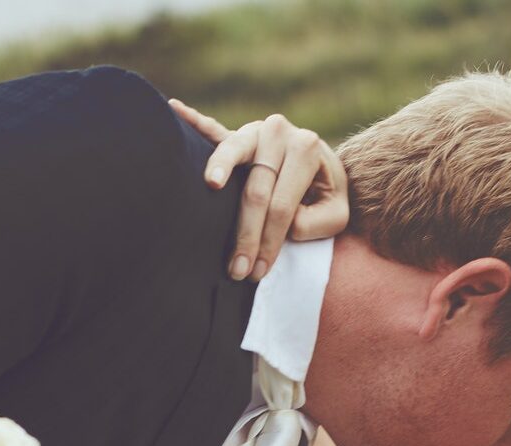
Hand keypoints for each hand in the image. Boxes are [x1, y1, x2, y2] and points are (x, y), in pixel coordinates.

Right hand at [169, 99, 348, 281]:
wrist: (321, 165)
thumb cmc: (325, 194)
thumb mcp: (336, 214)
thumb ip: (316, 222)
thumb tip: (285, 225)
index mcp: (307, 149)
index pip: (283, 205)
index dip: (269, 241)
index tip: (256, 271)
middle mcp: (280, 132)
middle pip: (256, 189)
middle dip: (246, 232)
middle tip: (236, 269)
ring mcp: (254, 130)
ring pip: (233, 152)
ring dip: (220, 170)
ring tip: (212, 184)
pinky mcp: (235, 133)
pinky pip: (212, 128)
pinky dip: (194, 121)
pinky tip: (175, 110)